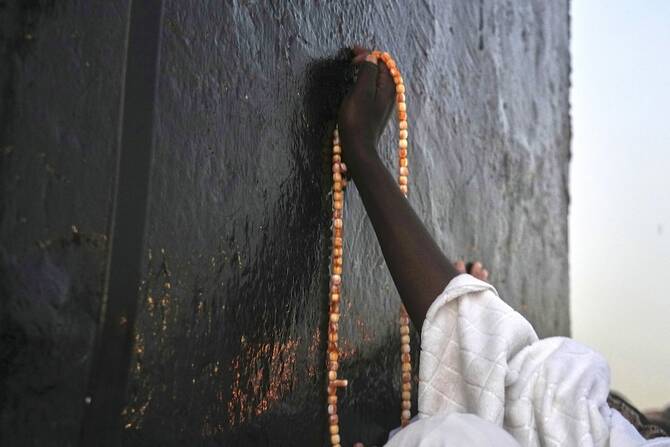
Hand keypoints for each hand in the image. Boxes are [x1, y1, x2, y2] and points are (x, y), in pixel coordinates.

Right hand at [338, 46, 395, 177]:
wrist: (358, 148)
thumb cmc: (357, 120)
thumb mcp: (361, 91)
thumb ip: (367, 70)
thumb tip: (369, 56)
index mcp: (389, 86)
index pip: (382, 60)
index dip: (367, 52)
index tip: (351, 52)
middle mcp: (390, 94)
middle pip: (381, 69)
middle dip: (368, 60)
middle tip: (352, 57)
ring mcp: (384, 104)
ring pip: (377, 80)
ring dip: (366, 71)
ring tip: (353, 67)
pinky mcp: (376, 112)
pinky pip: (373, 90)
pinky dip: (365, 83)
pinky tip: (355, 86)